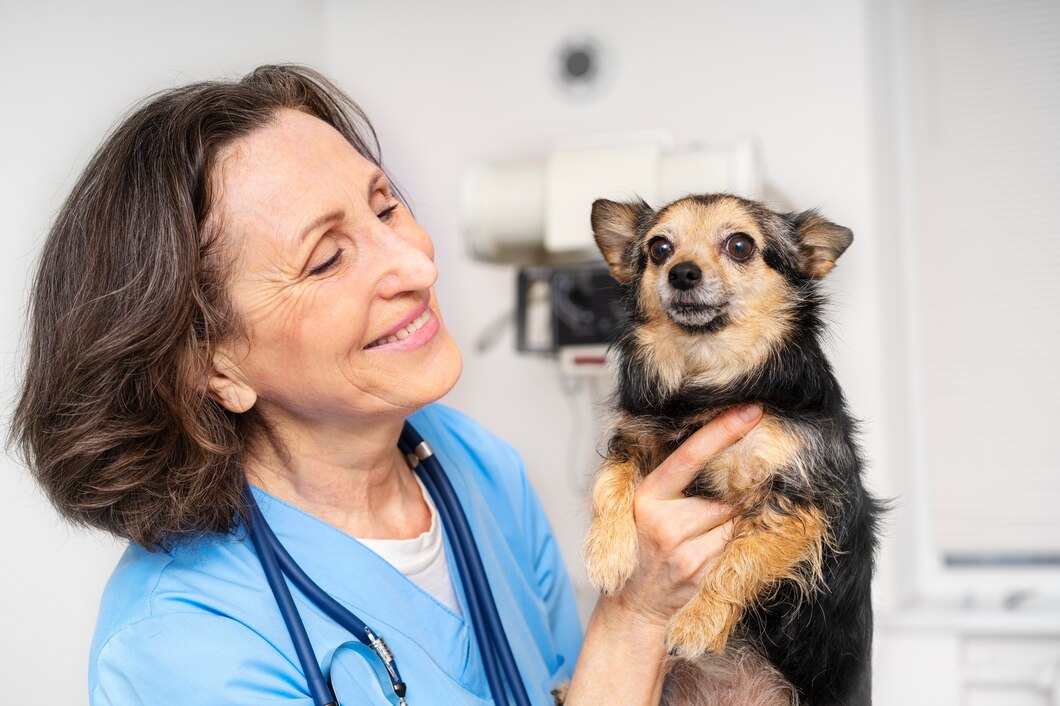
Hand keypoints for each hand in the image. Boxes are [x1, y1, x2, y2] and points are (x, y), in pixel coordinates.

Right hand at [607, 404, 762, 628]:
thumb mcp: (641, 506)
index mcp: (647, 496)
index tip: (750, 411)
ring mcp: (683, 550)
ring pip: (733, 518)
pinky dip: (728, 542)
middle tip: (717, 501)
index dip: (723, 431)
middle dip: (731, 494)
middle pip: (723, 493)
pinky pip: (732, 544)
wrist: (634, 606)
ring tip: (703, 532)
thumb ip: (670, 479)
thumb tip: (715, 443)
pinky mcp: (700, 572)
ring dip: (731, 520)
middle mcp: (663, 522)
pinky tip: (707, 549)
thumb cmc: (641, 548)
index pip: (690, 456)